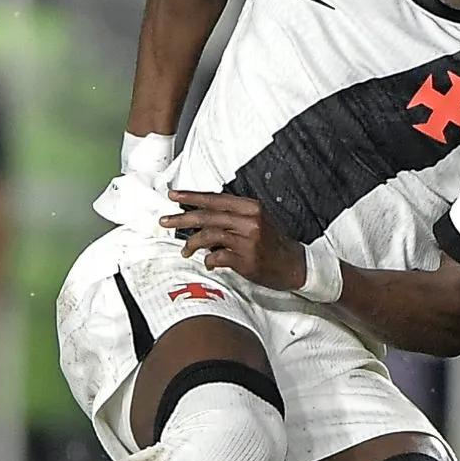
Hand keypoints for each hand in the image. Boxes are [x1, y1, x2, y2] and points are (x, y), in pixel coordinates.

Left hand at [163, 190, 306, 290]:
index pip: (215, 199)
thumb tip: (203, 215)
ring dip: (192, 243)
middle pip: (207, 216)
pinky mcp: (246, 259)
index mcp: (251, 207)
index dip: (191, 197)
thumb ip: (233, 215)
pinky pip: (217, 256)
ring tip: (185, 250)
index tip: (174, 196)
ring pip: (209, 235)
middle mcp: (249, 220)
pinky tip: (208, 262)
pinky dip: (208, 260)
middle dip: (182, 219)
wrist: (295, 264)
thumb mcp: (258, 220)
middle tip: (165, 221)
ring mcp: (248, 240)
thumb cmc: (274, 243)